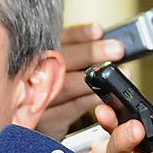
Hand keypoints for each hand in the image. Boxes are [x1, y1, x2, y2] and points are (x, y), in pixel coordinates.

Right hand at [37, 23, 123, 137]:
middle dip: (89, 53)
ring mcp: (36, 99)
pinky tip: (105, 94)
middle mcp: (32, 74)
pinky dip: (90, 99)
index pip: (57, 39)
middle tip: (116, 49)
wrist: (43, 122)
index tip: (98, 31)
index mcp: (39, 54)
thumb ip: (82, 53)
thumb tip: (112, 44)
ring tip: (120, 72)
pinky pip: (70, 108)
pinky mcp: (47, 120)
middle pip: (58, 60)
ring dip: (95, 78)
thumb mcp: (66, 65)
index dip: (78, 34)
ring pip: (64, 85)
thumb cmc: (60, 88)